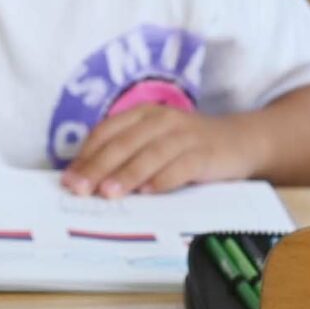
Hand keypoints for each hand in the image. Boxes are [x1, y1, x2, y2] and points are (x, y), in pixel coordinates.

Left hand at [63, 106, 261, 197]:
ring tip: (108, 193)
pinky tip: (148, 193)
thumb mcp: (155, 143)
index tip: (68, 179)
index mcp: (143, 115)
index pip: (107, 132)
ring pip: (150, 154)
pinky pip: (181, 167)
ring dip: (127, 174)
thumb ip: (127, 155)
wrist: (241, 141)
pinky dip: (163, 179)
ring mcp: (185, 136)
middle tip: (79, 188)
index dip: (86, 155)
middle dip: (98, 167)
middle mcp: (162, 121)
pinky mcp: (206, 153)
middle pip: (124, 143)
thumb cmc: (188, 147)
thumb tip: (87, 180)